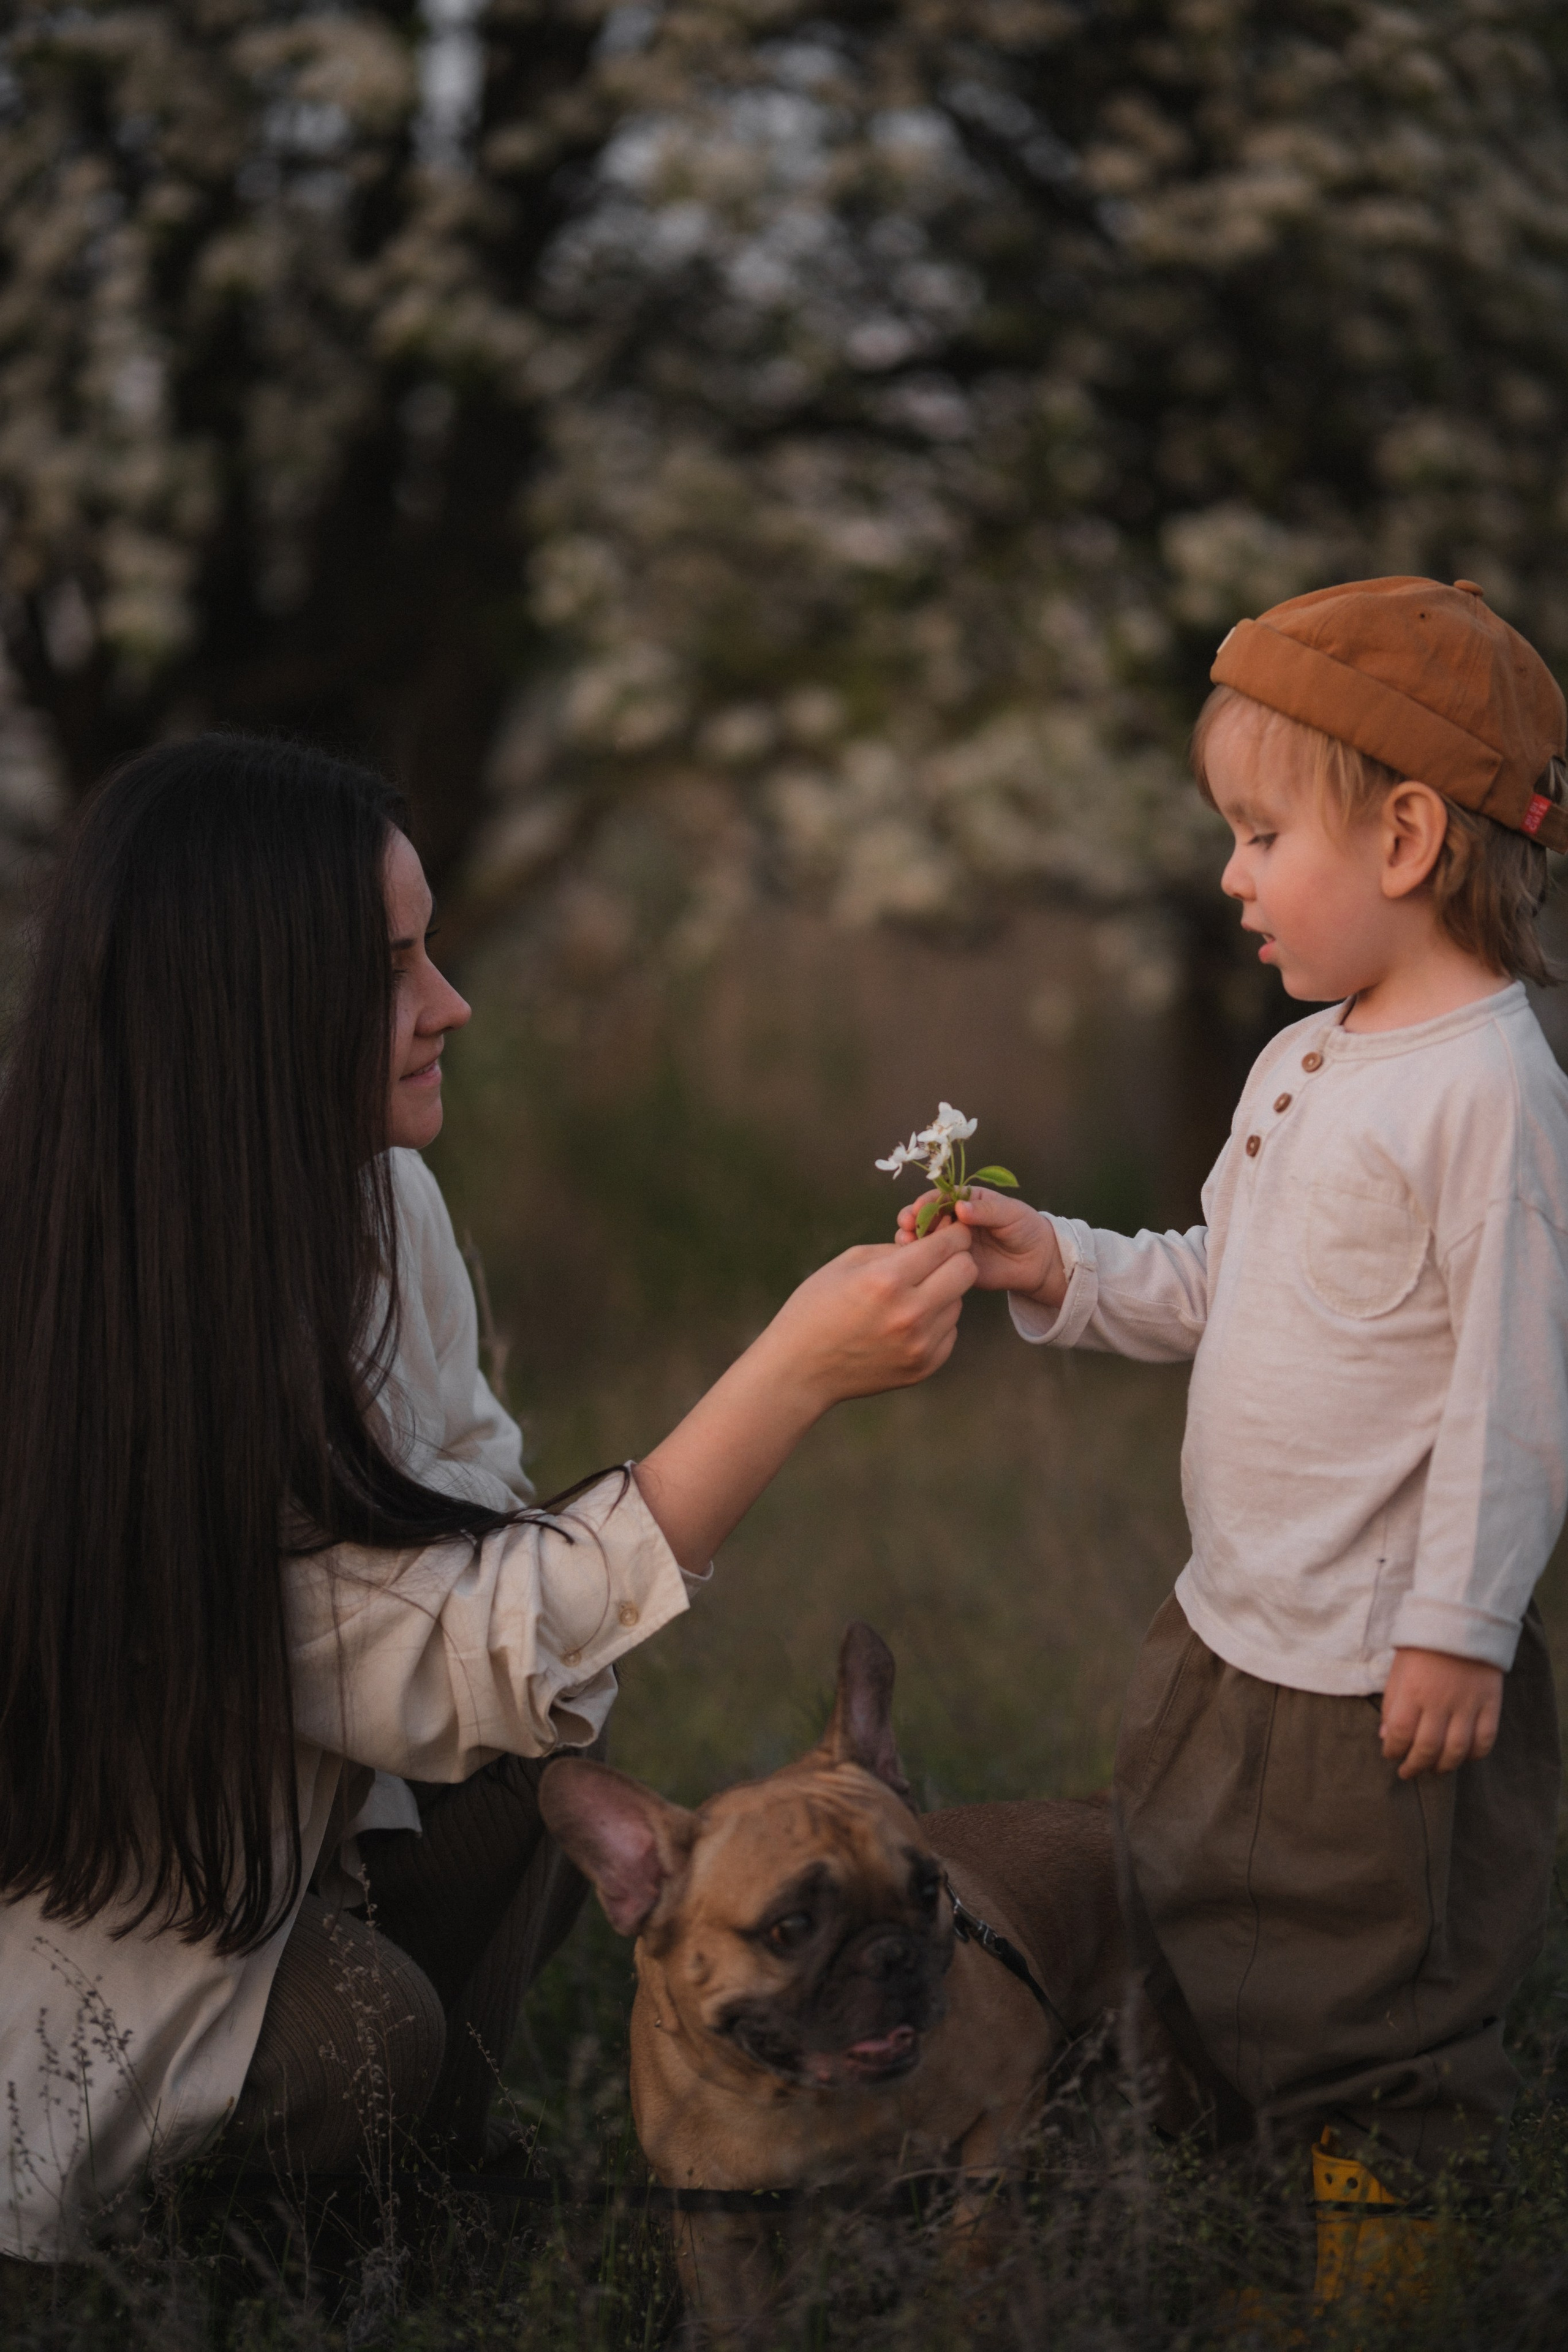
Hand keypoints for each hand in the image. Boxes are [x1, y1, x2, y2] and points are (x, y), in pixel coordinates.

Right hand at [759, 1224, 976, 1413]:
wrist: (800, 1370)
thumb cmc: (816, 1307)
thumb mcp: (848, 1263)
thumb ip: (895, 1249)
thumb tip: (932, 1241)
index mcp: (887, 1279)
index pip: (948, 1245)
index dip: (952, 1232)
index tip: (948, 1231)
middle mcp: (911, 1313)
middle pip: (966, 1270)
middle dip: (954, 1258)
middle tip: (935, 1260)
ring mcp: (920, 1345)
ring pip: (958, 1302)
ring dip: (942, 1292)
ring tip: (909, 1297)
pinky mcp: (924, 1367)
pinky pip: (949, 1331)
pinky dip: (935, 1322)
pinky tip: (906, 1324)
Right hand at [897, 1186, 1065, 1307]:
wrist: (1038, 1262)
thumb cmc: (1025, 1228)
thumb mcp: (1010, 1212)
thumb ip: (986, 1210)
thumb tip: (960, 1208)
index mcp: (966, 1200)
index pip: (941, 1197)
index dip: (927, 1201)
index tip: (918, 1208)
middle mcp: (954, 1220)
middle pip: (926, 1216)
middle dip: (913, 1218)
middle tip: (906, 1225)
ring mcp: (951, 1243)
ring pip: (925, 1238)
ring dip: (912, 1237)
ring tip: (907, 1241)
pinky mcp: (952, 1264)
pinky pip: (933, 1261)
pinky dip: (921, 1259)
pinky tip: (915, 1259)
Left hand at [1379, 1648, 1502, 1778]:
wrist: (1462, 1619)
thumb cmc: (1423, 1645)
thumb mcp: (1398, 1669)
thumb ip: (1391, 1703)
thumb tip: (1386, 1737)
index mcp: (1412, 1691)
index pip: (1399, 1734)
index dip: (1393, 1750)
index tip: (1390, 1755)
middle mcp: (1440, 1702)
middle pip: (1427, 1748)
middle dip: (1415, 1766)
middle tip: (1408, 1772)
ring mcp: (1468, 1704)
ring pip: (1456, 1750)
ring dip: (1443, 1767)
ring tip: (1434, 1771)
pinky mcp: (1490, 1703)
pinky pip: (1485, 1739)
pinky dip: (1474, 1754)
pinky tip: (1463, 1758)